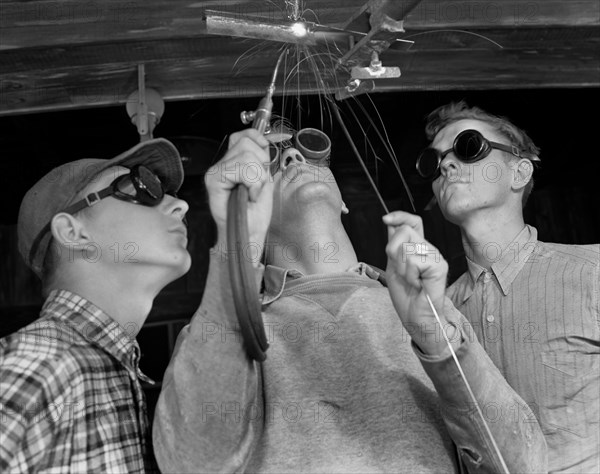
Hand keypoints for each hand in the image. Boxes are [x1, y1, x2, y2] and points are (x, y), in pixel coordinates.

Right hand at [205, 129, 272, 251]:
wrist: (248, 235)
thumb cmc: (254, 214)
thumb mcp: (264, 179)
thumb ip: (261, 157)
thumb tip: (264, 138)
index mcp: (232, 161)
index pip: (248, 136)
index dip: (262, 150)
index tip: (262, 171)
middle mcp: (220, 164)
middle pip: (248, 143)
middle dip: (261, 166)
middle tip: (256, 186)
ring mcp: (215, 171)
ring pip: (247, 155)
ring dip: (258, 176)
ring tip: (251, 191)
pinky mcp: (213, 179)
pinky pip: (244, 168)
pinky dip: (254, 182)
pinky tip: (248, 193)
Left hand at [383, 211, 451, 354]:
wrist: (416, 317)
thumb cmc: (406, 295)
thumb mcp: (393, 265)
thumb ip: (394, 244)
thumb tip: (389, 221)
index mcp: (418, 247)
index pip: (412, 222)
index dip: (400, 216)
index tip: (386, 219)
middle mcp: (428, 248)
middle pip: (404, 231)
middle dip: (393, 251)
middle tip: (401, 272)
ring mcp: (436, 256)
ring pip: (407, 247)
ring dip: (402, 267)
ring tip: (411, 280)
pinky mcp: (440, 266)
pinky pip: (414, 261)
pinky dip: (410, 275)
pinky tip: (417, 284)